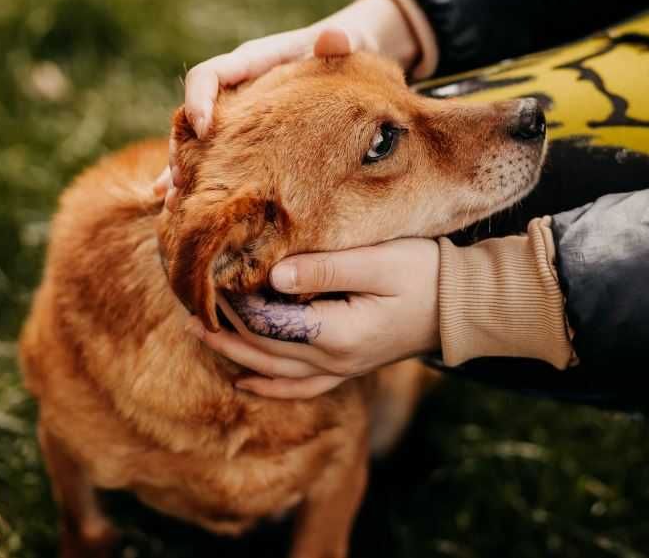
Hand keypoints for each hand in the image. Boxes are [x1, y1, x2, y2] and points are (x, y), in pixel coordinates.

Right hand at [153, 0, 418, 197]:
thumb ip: (338, 42)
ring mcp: (235, 117)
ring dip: (180, 171)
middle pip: (191, 116)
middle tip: (181, 180)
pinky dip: (194, 182)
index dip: (199, 100)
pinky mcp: (242, 138)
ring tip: (172, 203)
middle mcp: (234, 90)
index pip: (210, 75)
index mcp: (251, 63)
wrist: (346, 59)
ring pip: (194, 144)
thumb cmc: (341, 51)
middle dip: (181, 147)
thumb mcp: (343, 45)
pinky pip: (210, 161)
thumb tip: (336, 37)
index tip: (204, 129)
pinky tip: (175, 207)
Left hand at [185, 238, 440, 398]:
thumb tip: (273, 274)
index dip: (235, 304)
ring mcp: (340, 369)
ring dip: (234, 353)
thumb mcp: (379, 261)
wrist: (462, 305)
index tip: (208, 277)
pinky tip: (245, 381)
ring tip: (198, 332)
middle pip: (262, 350)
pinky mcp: (347, 366)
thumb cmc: (425, 273)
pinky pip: (299, 386)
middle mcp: (333, 360)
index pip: (269, 322)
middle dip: (223, 328)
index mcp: (337, 333)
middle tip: (186, 305)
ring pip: (273, 372)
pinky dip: (269, 386)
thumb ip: (326, 267)